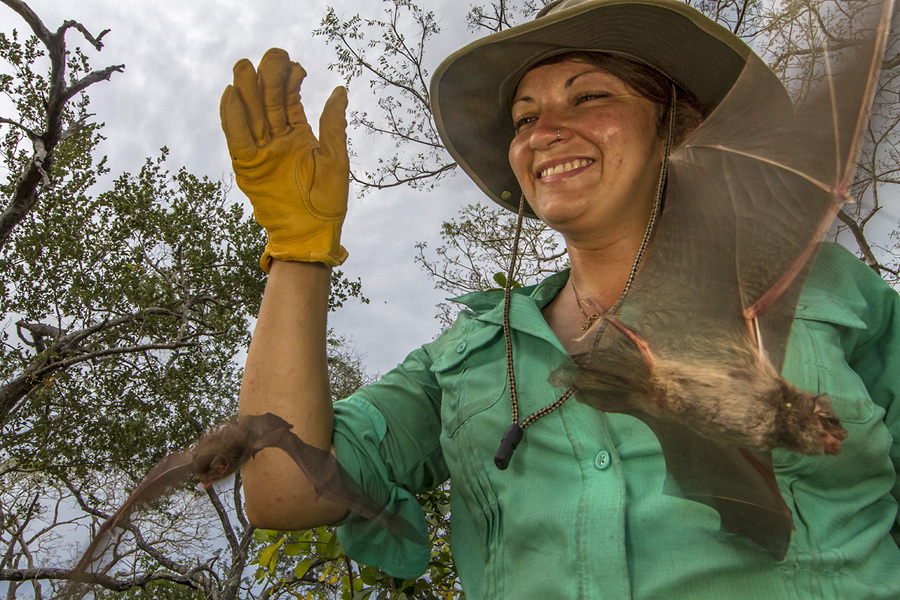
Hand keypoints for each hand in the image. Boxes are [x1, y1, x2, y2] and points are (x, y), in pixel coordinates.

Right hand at [220, 48, 348, 270]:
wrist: (312, 233)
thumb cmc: (327, 201)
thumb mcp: (335, 159)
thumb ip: (332, 125)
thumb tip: (339, 91)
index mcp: (298, 136)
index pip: (289, 100)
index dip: (290, 80)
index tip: (295, 64)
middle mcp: (277, 140)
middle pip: (267, 102)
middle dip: (267, 78)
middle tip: (272, 56)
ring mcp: (262, 152)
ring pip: (251, 115)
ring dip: (248, 91)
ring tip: (246, 67)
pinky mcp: (248, 167)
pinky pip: (237, 138)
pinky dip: (232, 118)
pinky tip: (230, 95)